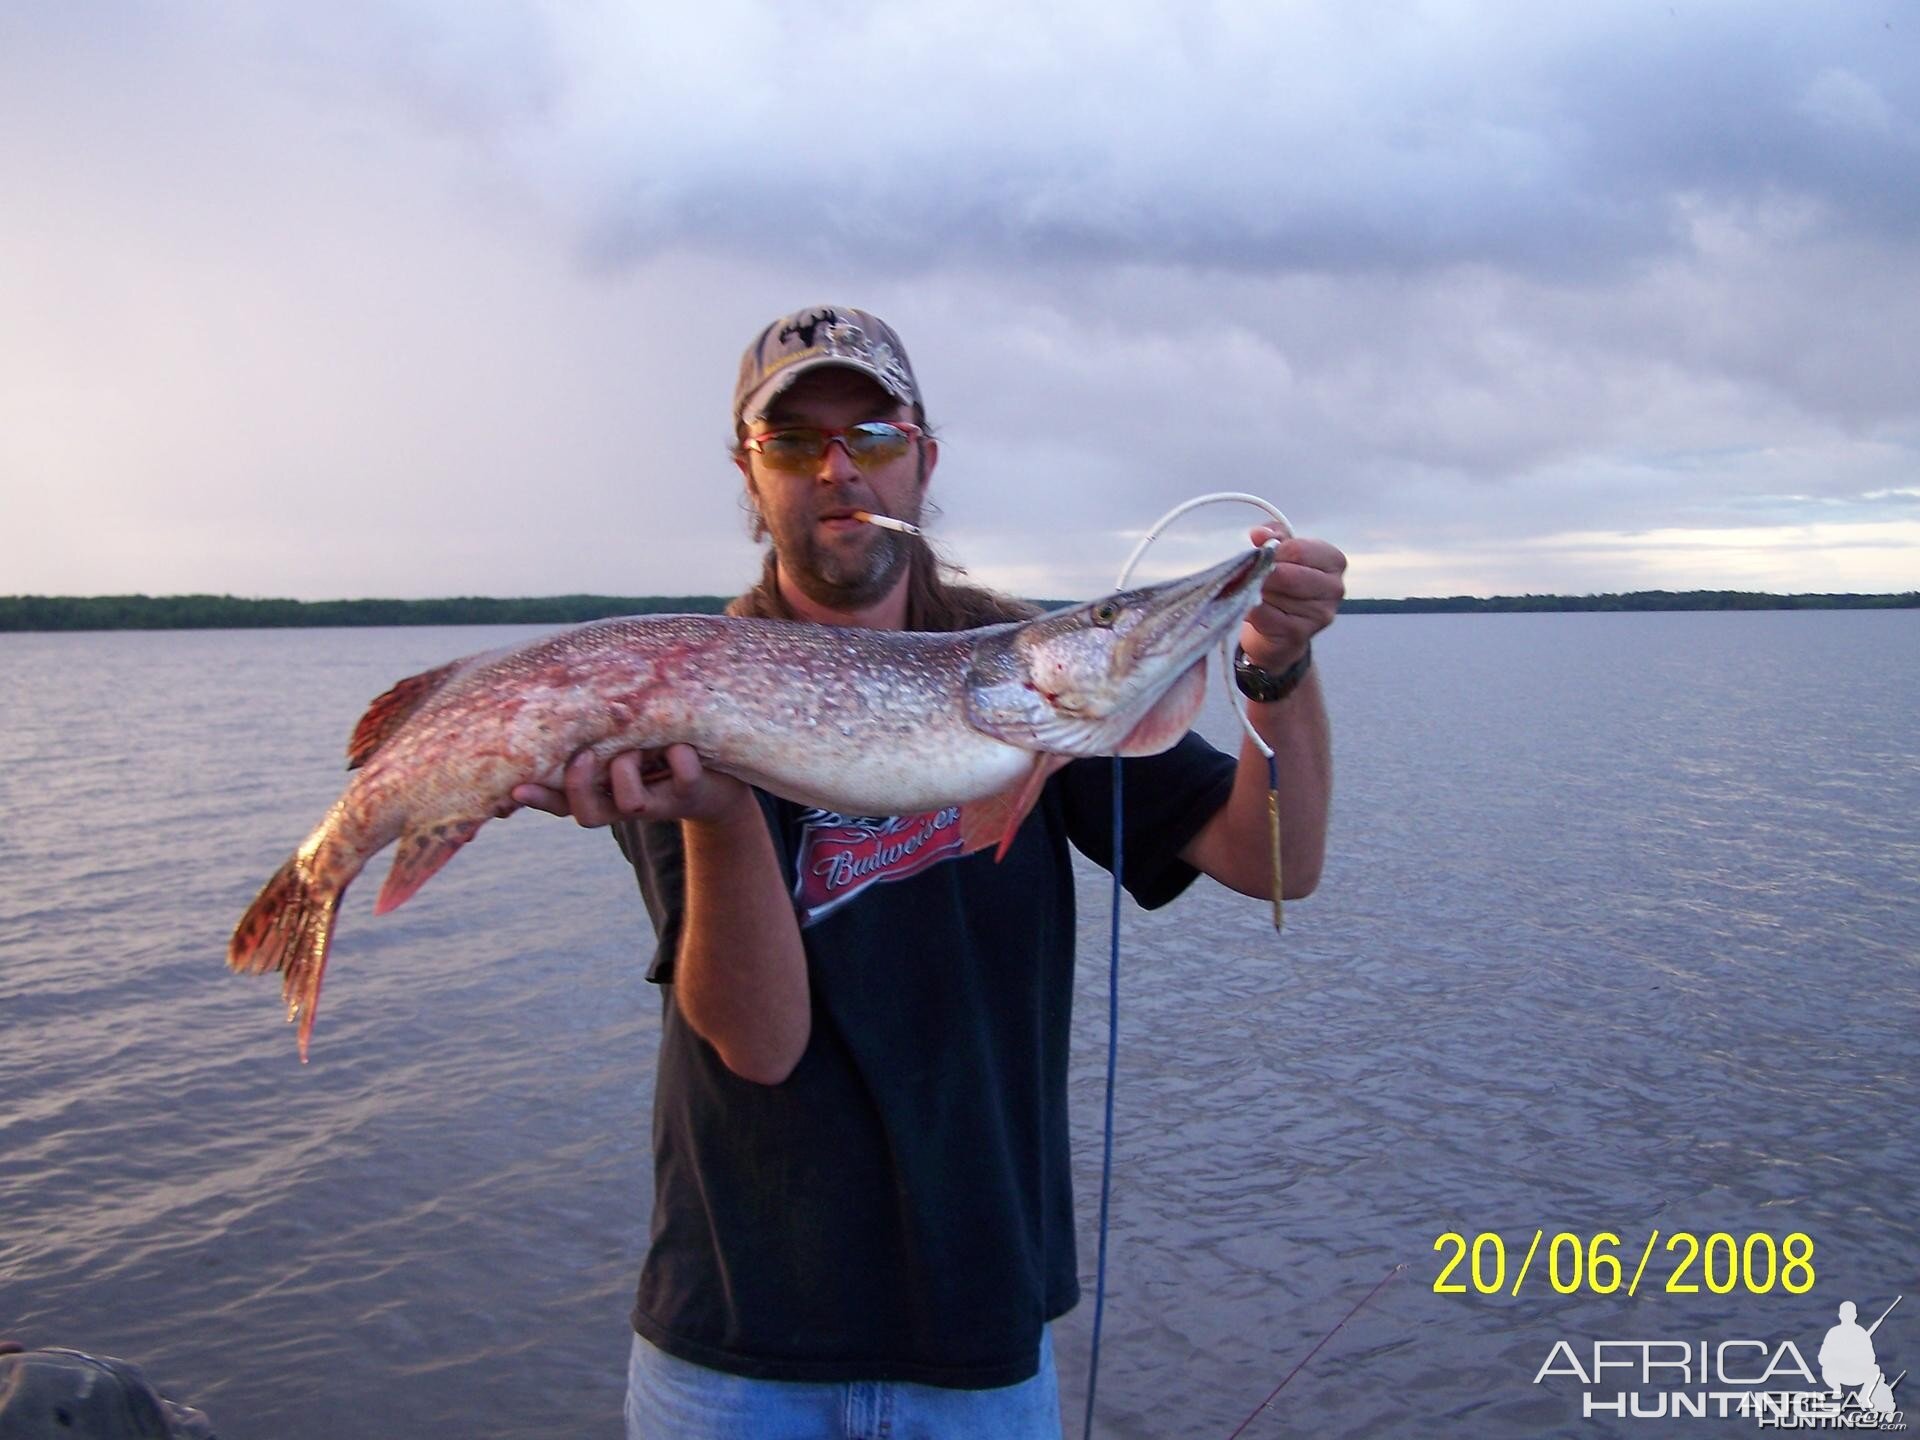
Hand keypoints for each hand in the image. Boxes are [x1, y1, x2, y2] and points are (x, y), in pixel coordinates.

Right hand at [509, 744, 748, 828]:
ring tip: (639, 748)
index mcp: (604, 788)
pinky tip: (682, 745)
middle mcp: (626, 801)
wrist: (724, 776)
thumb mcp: (628, 735)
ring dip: (627, 772)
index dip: (538, 798)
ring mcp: (659, 800)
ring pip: (629, 803)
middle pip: (586, 814)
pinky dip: (680, 759)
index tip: (516, 788)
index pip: (560, 800)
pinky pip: (683, 778)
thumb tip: (560, 684)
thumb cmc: (663, 744)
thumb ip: (600, 725)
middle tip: (583, 757)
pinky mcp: (692, 792)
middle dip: (578, 786)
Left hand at [1240, 526, 1346, 670]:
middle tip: (1253, 575)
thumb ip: (1272, 537)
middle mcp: (1334, 588)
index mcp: (1334, 561)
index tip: (1262, 556)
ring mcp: (1319, 614)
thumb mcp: (1282, 553)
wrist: (1281, 632)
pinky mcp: (1298, 634)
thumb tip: (1259, 534)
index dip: (1272, 552)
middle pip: (1286, 574)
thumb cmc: (1283, 584)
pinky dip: (1251, 608)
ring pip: (1272, 594)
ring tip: (1256, 592)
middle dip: (1262, 573)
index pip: (1297, 549)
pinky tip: (1253, 607)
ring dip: (1255, 591)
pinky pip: (1263, 614)